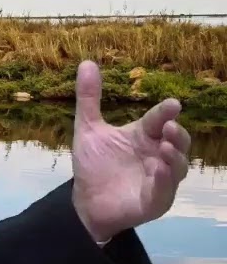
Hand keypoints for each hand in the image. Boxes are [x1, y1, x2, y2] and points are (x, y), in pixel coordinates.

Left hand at [71, 60, 191, 242]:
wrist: (86, 201)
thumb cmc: (94, 164)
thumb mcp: (88, 129)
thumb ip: (89, 98)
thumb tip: (86, 62)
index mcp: (144, 136)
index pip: (158, 120)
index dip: (165, 112)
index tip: (172, 104)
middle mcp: (157, 154)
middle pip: (177, 141)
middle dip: (177, 134)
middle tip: (168, 126)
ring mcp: (160, 178)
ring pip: (177, 166)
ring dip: (174, 157)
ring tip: (164, 147)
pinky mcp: (155, 200)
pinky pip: (164, 190)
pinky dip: (163, 180)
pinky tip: (155, 169)